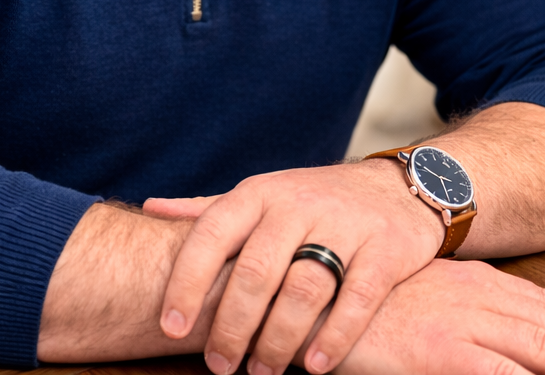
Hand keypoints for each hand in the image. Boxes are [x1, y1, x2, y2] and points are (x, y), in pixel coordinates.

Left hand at [143, 161, 444, 374]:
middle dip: (232, 325)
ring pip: (303, 289)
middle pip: (255, 270)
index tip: (171, 328)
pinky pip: (357, 298)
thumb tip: (149, 209)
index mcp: (259, 193)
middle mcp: (297, 204)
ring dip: (278, 339)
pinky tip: (316, 365)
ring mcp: (344, 224)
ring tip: (262, 372)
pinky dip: (335, 336)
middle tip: (219, 366)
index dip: (187, 281)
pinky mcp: (385, 249)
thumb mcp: (260, 195)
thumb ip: (209, 208)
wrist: (396, 187)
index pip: (212, 233)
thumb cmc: (312, 201)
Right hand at [330, 258, 544, 374]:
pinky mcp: (438, 352)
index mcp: (467, 279)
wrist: (310, 283)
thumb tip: (486, 327)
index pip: (540, 302)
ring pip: (540, 347)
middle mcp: (472, 294)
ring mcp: (458, 322)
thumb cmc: (356, 292)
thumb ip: (453, 305)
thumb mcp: (413, 291)